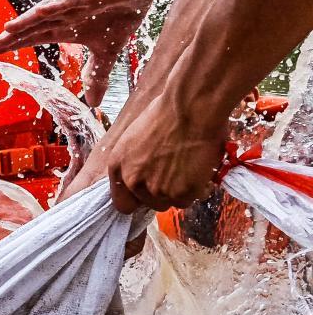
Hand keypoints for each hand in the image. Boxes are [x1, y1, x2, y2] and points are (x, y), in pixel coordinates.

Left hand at [0, 0, 161, 105]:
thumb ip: (96, 75)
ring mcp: (78, 4)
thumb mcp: (107, 54)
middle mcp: (66, 15)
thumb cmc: (119, 18)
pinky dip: (58, 5)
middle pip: (34, 26)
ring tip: (8, 28)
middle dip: (13, 36)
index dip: (13, 43)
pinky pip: (73, 0)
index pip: (34, 37)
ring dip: (28, 19)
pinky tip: (41, 10)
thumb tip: (92, 104)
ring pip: (48, 12)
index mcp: (65, 29)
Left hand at [62, 95, 224, 212]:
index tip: (150, 191)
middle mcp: (132, 181)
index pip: (122, 202)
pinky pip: (189, 200)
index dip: (138, 198)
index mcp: (117, 166)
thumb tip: (144, 178)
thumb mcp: (134, 140)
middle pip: (149, 204)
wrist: (189, 109)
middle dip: (162, 193)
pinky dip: (195, 189)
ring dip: (179, 191)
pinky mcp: (180, 193)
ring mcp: (156, 190)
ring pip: (171, 203)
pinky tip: (198, 168)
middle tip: (175, 174)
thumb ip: (134, 163)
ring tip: (187, 167)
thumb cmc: (166, 115)